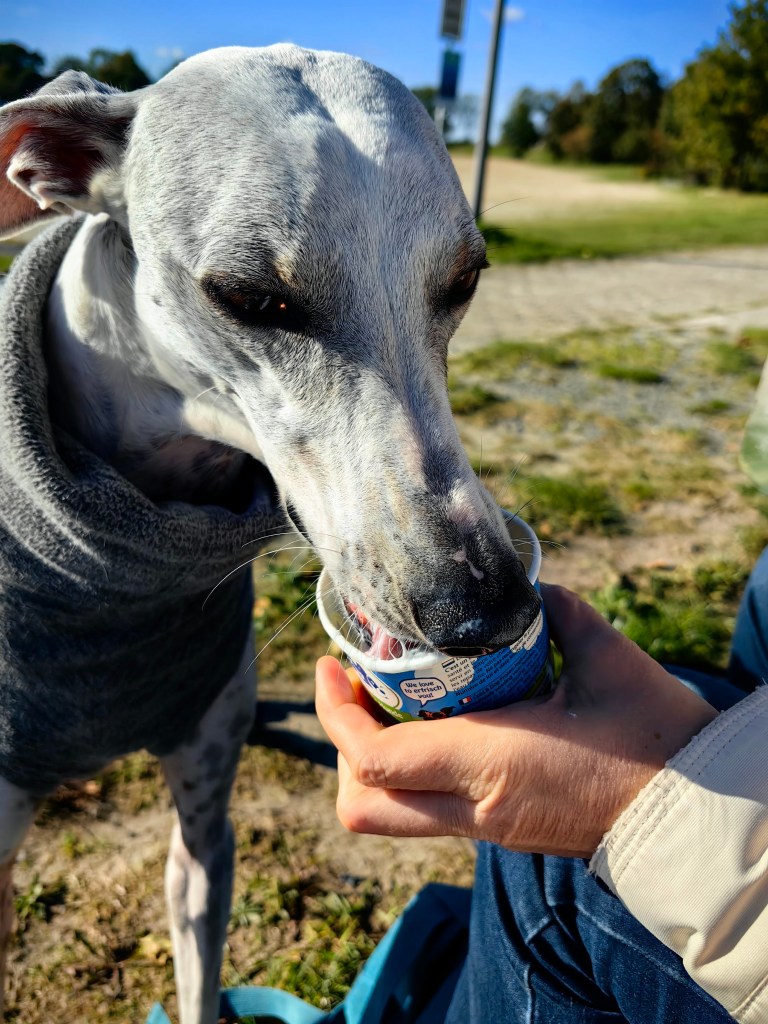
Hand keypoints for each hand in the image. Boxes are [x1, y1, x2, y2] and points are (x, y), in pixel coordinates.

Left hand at [315, 584, 718, 857]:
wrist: (698, 814)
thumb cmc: (657, 737)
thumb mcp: (605, 659)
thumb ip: (557, 614)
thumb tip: (529, 591)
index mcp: (490, 762)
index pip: (373, 759)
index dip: (334, 711)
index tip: (331, 664)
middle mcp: (475, 808)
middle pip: (362, 808)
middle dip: (341, 747)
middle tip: (357, 688)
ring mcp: (486, 829)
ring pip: (391, 816)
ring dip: (373, 761)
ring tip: (393, 701)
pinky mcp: (501, 832)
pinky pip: (428, 810)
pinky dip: (411, 770)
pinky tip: (442, 722)